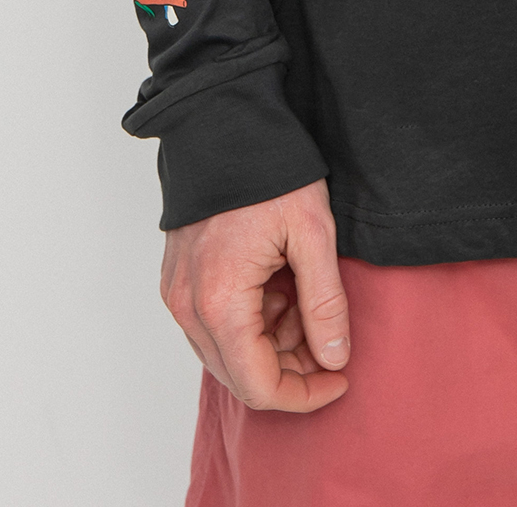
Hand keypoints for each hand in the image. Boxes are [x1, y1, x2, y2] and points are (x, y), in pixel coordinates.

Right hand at [160, 178, 350, 410]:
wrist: (222, 121)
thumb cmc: (269, 171)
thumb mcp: (313, 232)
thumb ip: (324, 302)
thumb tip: (333, 358)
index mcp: (221, 301)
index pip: (259, 386)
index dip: (304, 394)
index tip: (340, 378)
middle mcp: (188, 307)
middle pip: (241, 375)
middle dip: (291, 368)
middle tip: (326, 332)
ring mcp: (177, 294)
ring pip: (227, 353)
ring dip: (270, 343)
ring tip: (302, 294)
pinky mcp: (177, 280)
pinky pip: (213, 326)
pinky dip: (249, 321)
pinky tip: (276, 285)